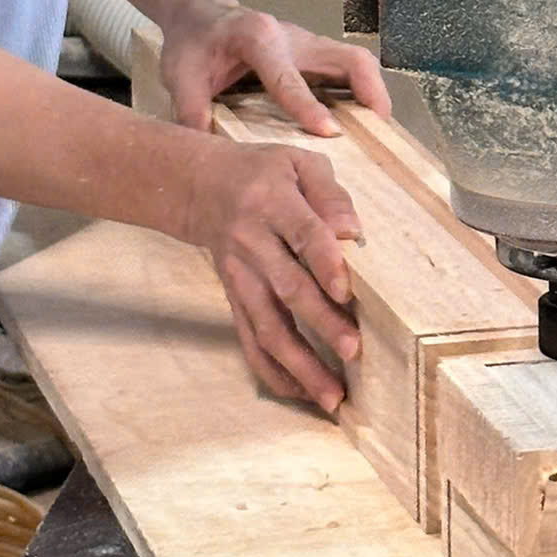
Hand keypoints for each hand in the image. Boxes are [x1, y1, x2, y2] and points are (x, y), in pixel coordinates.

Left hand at [161, 1, 392, 137]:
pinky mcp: (315, 54)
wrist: (200, 12)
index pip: (288, 75)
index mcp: (257, 37)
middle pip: (346, 57)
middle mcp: (292, 37)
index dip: (308, 104)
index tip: (329, 132)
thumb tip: (204, 149)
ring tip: (378, 133)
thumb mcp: (179, 74)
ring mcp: (308, 44)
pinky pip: (348, 70)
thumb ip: (190, 109)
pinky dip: (362, 94)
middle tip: (378, 131)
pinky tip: (361, 124)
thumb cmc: (193, 41)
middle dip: (369, 92)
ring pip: (356, 62)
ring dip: (373, 94)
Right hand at [183, 139, 365, 410]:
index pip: (303, 234)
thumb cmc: (264, 173)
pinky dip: (273, 372)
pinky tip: (301, 394)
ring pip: (267, 327)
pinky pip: (250, 341)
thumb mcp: (298, 161)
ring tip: (332, 395)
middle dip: (322, 323)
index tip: (347, 291)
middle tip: (354, 350)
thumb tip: (353, 230)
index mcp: (273, 203)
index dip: (325, 262)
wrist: (202, 187)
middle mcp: (253, 244)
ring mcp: (240, 277)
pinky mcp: (234, 299)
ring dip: (300, 364)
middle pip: (288, 288)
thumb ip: (329, 192)